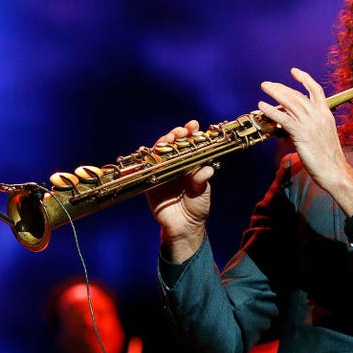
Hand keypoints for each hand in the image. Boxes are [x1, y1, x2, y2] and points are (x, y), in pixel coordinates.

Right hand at [145, 120, 214, 261]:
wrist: (184, 227)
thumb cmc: (197, 208)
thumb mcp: (202, 193)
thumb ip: (201, 181)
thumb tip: (207, 169)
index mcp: (189, 164)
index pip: (189, 144)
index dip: (190, 133)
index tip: (194, 125)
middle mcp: (175, 165)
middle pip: (172, 144)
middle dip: (176, 134)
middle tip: (181, 132)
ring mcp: (162, 172)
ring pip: (158, 152)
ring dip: (162, 143)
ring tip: (168, 139)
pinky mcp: (150, 182)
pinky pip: (145, 168)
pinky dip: (144, 158)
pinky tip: (146, 151)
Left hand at [256, 68, 352, 214]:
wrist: (334, 170)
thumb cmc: (329, 158)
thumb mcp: (323, 136)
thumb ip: (311, 127)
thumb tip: (294, 126)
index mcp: (326, 114)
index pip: (315, 90)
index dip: (304, 79)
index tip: (294, 71)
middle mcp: (319, 116)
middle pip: (298, 95)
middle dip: (281, 87)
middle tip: (268, 84)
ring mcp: (310, 124)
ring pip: (290, 103)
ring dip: (275, 93)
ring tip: (264, 87)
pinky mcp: (302, 134)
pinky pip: (284, 119)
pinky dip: (272, 111)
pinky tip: (262, 106)